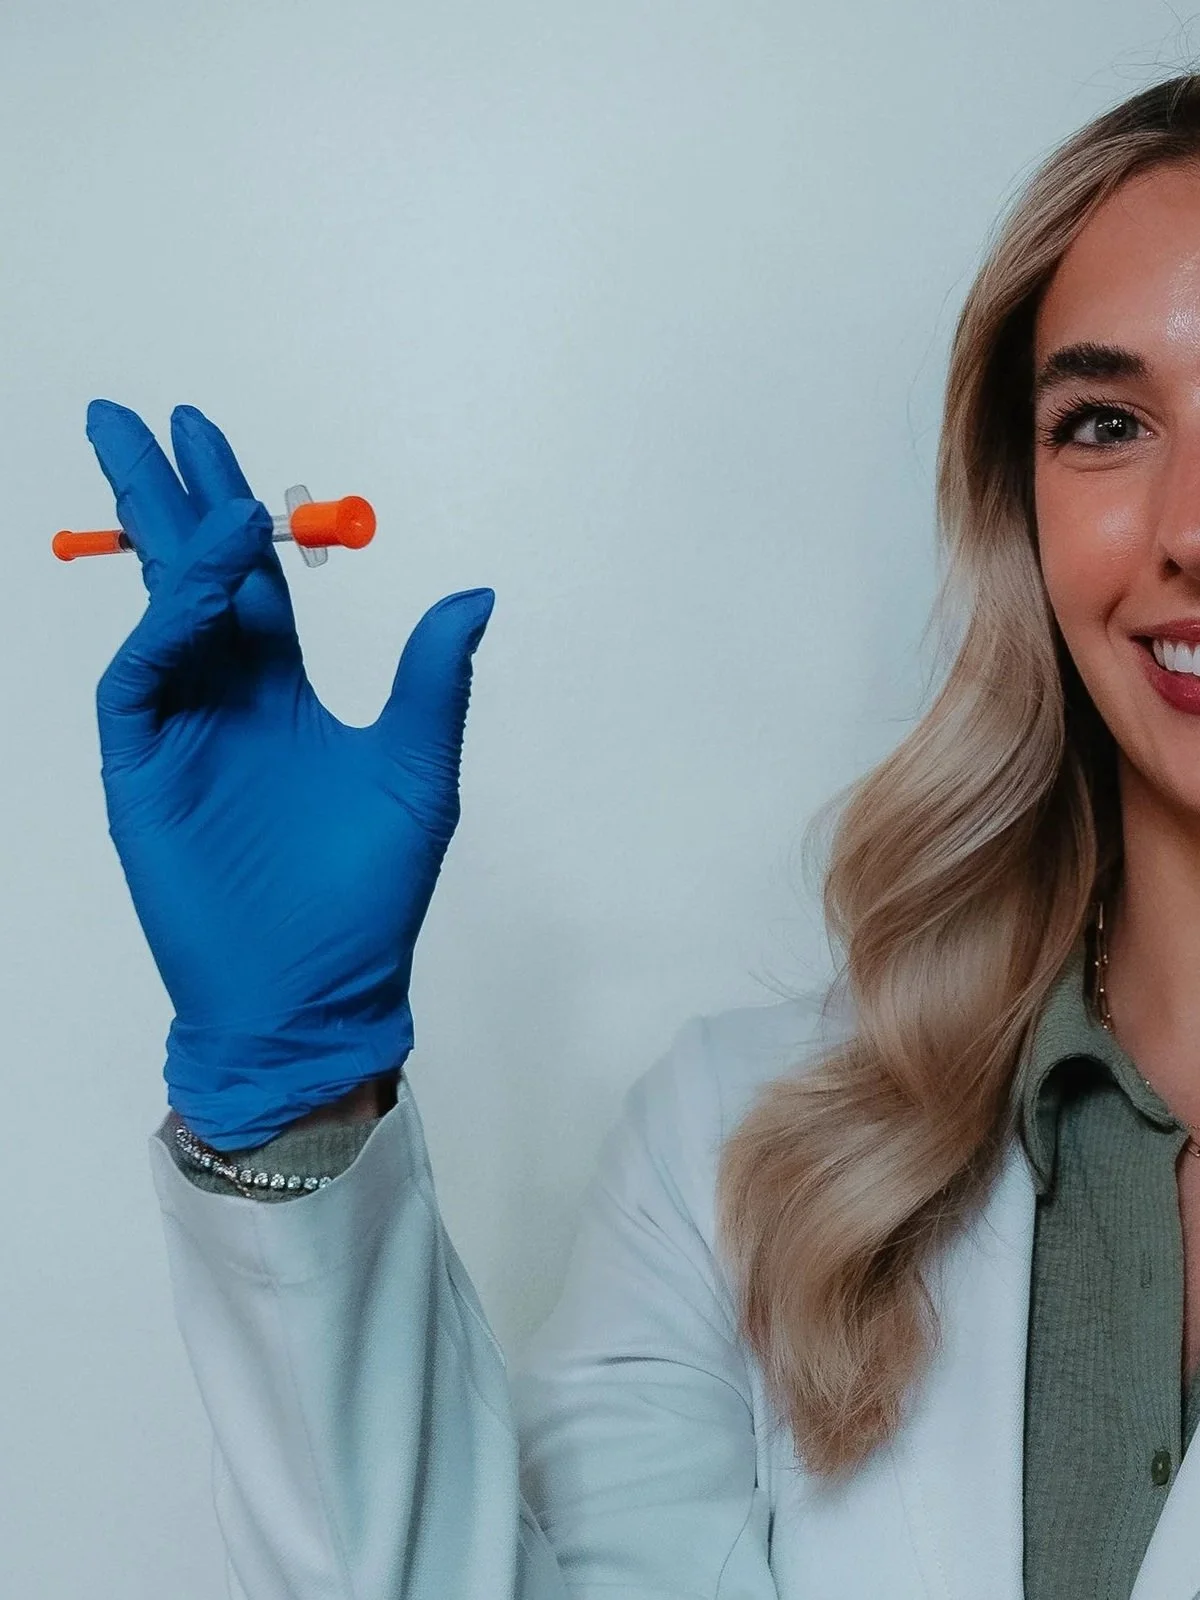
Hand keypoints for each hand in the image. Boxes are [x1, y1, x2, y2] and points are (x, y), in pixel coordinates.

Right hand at [86, 400, 494, 1148]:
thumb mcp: (416, 776)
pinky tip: (192, 587)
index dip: (231, 512)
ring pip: (155, 615)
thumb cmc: (368, 898)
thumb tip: (475, 595)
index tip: (206, 438)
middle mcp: (226, 702)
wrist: (317, 992)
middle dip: (159, 498)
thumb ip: (433, 683)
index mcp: (285, 697)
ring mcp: (180, 734)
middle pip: (184, 577)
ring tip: (161, 472)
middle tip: (133, 416)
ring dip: (156, 545)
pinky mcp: (145, 773)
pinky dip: (163, 628)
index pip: (250, 582)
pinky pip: (142, 680)